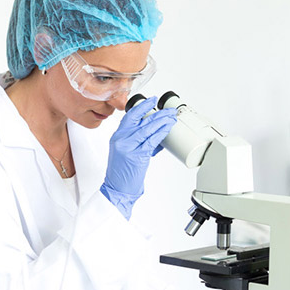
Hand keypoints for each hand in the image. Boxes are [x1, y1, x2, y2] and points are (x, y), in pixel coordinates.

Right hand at [100, 96, 176, 218]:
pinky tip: (168, 129)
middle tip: (169, 110)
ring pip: (148, 129)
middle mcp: (121, 139)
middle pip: (141, 120)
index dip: (142, 106)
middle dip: (158, 113)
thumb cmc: (122, 172)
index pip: (130, 116)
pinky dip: (161, 133)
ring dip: (162, 122)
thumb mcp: (124, 151)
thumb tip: (154, 133)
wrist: (117, 188)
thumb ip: (136, 140)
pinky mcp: (137, 155)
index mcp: (117, 136)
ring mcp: (128, 147)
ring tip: (172, 118)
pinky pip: (152, 141)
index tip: (153, 100)